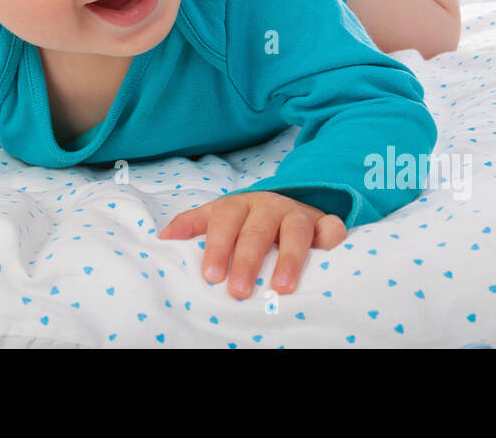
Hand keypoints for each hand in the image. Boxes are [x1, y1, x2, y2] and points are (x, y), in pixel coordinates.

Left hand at [158, 191, 346, 299]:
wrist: (282, 205)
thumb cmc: (242, 221)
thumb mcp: (215, 218)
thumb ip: (190, 226)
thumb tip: (161, 242)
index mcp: (236, 206)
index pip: (223, 223)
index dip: (216, 247)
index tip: (210, 276)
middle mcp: (267, 206)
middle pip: (255, 231)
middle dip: (246, 261)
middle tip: (238, 291)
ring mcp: (297, 213)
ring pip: (294, 230)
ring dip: (288, 258)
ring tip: (282, 288)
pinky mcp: (323, 222)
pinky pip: (331, 227)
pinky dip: (333, 237)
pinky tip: (330, 254)